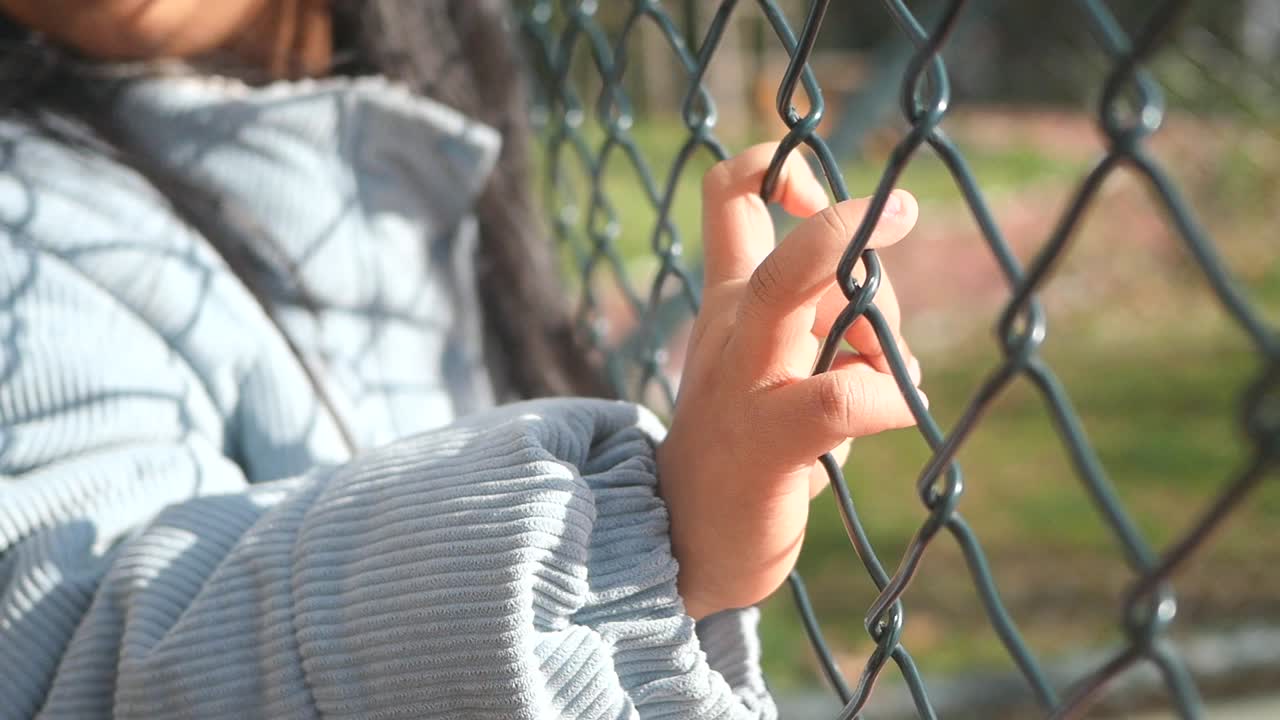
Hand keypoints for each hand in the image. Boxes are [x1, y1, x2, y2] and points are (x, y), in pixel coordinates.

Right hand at [657, 143, 923, 619]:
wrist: (683, 540)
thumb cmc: (747, 452)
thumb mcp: (774, 367)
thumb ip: (822, 324)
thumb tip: (886, 317)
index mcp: (730, 302)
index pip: (729, 196)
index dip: (777, 167)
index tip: (814, 190)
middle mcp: (732, 328)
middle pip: (782, 247)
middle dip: (849, 220)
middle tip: (905, 213)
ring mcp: (746, 381)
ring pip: (814, 302)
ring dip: (884, 336)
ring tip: (882, 388)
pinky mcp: (771, 437)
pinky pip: (847, 394)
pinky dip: (893, 398)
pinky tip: (898, 415)